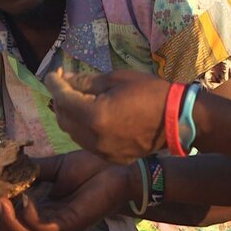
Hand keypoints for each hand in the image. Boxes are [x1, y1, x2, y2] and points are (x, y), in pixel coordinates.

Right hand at [0, 151, 137, 230]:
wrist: (118, 167)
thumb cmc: (89, 166)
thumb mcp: (53, 166)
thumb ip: (31, 169)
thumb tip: (4, 165)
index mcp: (41, 210)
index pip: (11, 219)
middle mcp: (48, 222)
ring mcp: (60, 226)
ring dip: (9, 223)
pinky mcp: (71, 224)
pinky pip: (45, 228)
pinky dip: (31, 217)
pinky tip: (25, 201)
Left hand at [46, 69, 169, 164]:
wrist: (178, 119)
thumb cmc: (149, 92)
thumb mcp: (116, 78)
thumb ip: (85, 81)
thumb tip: (64, 79)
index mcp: (95, 115)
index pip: (62, 98)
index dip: (54, 83)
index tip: (52, 73)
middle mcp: (93, 138)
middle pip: (62, 117)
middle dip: (60, 98)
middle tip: (65, 83)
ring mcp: (101, 151)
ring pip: (71, 132)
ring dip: (69, 114)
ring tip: (77, 98)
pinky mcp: (110, 157)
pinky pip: (85, 142)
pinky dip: (82, 128)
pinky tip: (90, 116)